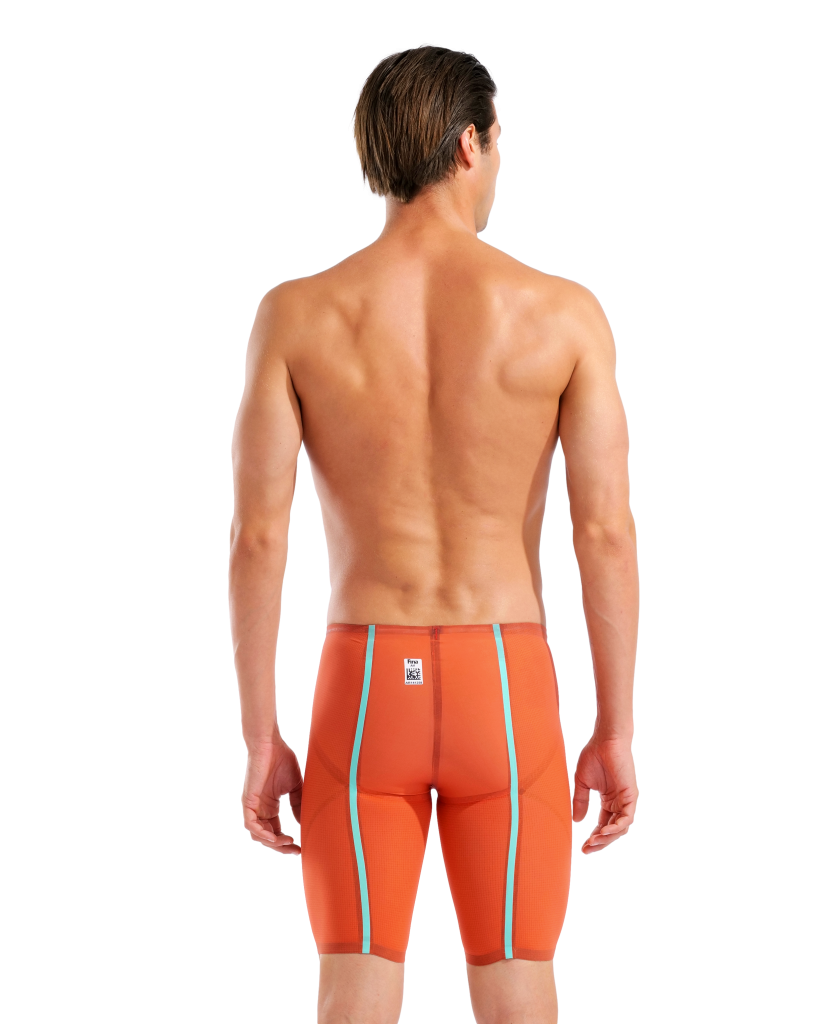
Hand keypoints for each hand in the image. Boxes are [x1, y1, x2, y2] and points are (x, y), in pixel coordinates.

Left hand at [241, 738, 302, 854]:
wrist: (270, 742)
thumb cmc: (281, 759)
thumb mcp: (295, 786)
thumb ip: (298, 803)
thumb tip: (303, 823)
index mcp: (269, 806)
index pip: (276, 831)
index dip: (288, 842)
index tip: (302, 848)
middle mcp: (259, 809)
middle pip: (267, 837)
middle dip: (282, 847)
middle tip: (297, 851)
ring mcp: (252, 806)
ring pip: (257, 835)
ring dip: (272, 843)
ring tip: (288, 843)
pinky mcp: (247, 801)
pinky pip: (250, 825)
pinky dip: (262, 833)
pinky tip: (275, 837)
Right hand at [572, 734, 637, 854]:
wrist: (605, 739)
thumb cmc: (594, 756)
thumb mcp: (582, 783)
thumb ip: (580, 802)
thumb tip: (575, 821)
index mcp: (609, 801)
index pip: (603, 826)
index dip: (594, 838)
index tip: (582, 848)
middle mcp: (620, 803)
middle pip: (612, 831)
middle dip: (600, 843)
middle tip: (587, 849)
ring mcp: (627, 800)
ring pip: (620, 828)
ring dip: (607, 838)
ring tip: (592, 842)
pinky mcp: (631, 796)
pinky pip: (626, 818)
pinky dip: (615, 828)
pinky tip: (602, 832)